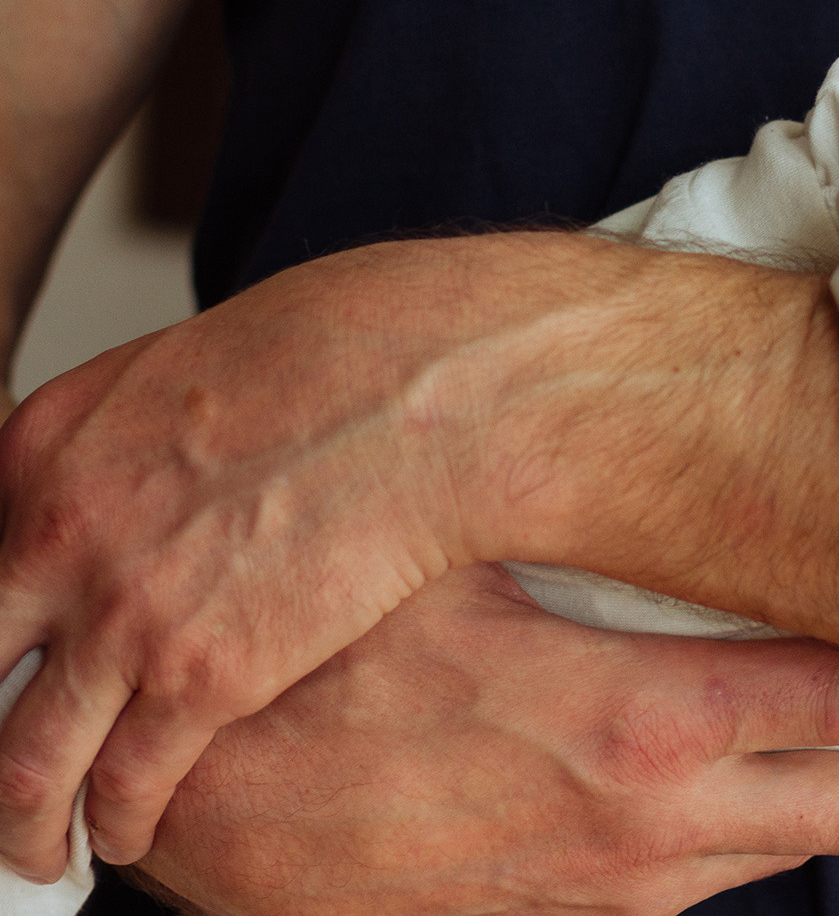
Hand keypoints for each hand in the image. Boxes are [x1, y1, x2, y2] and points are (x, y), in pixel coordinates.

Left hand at [0, 245, 492, 879]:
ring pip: (22, 764)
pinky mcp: (205, 677)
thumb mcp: (180, 374)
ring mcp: (123, 615)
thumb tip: (124, 496)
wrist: (429, 393)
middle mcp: (55, 536)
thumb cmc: (342, 358)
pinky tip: (128, 833)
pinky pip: (130, 783)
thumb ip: (121, 450)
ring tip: (41, 847)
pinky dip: (119, 825)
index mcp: (42, 450)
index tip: (6, 669)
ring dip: (26, 821)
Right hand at [131, 566, 838, 914]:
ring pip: (791, 853)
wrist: (183, 820)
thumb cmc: (309, 675)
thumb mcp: (455, 569)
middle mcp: (646, 834)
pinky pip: (704, 886)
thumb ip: (588, 533)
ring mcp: (604, 896)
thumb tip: (683, 449)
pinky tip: (786, 790)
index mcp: (637, 731)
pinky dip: (775, 834)